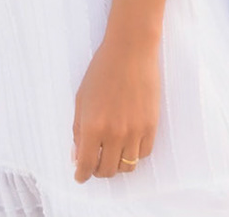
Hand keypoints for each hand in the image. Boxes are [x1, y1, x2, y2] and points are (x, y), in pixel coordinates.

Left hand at [71, 38, 160, 182]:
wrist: (130, 52)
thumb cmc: (101, 72)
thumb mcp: (81, 100)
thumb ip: (78, 130)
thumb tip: (77, 156)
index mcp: (93, 126)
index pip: (86, 164)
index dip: (82, 175)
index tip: (80, 177)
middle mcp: (115, 133)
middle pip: (107, 170)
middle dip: (98, 171)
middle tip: (94, 164)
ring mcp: (135, 131)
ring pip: (127, 166)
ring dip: (116, 165)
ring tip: (110, 155)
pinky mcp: (151, 126)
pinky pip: (143, 154)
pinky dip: (133, 154)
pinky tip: (126, 145)